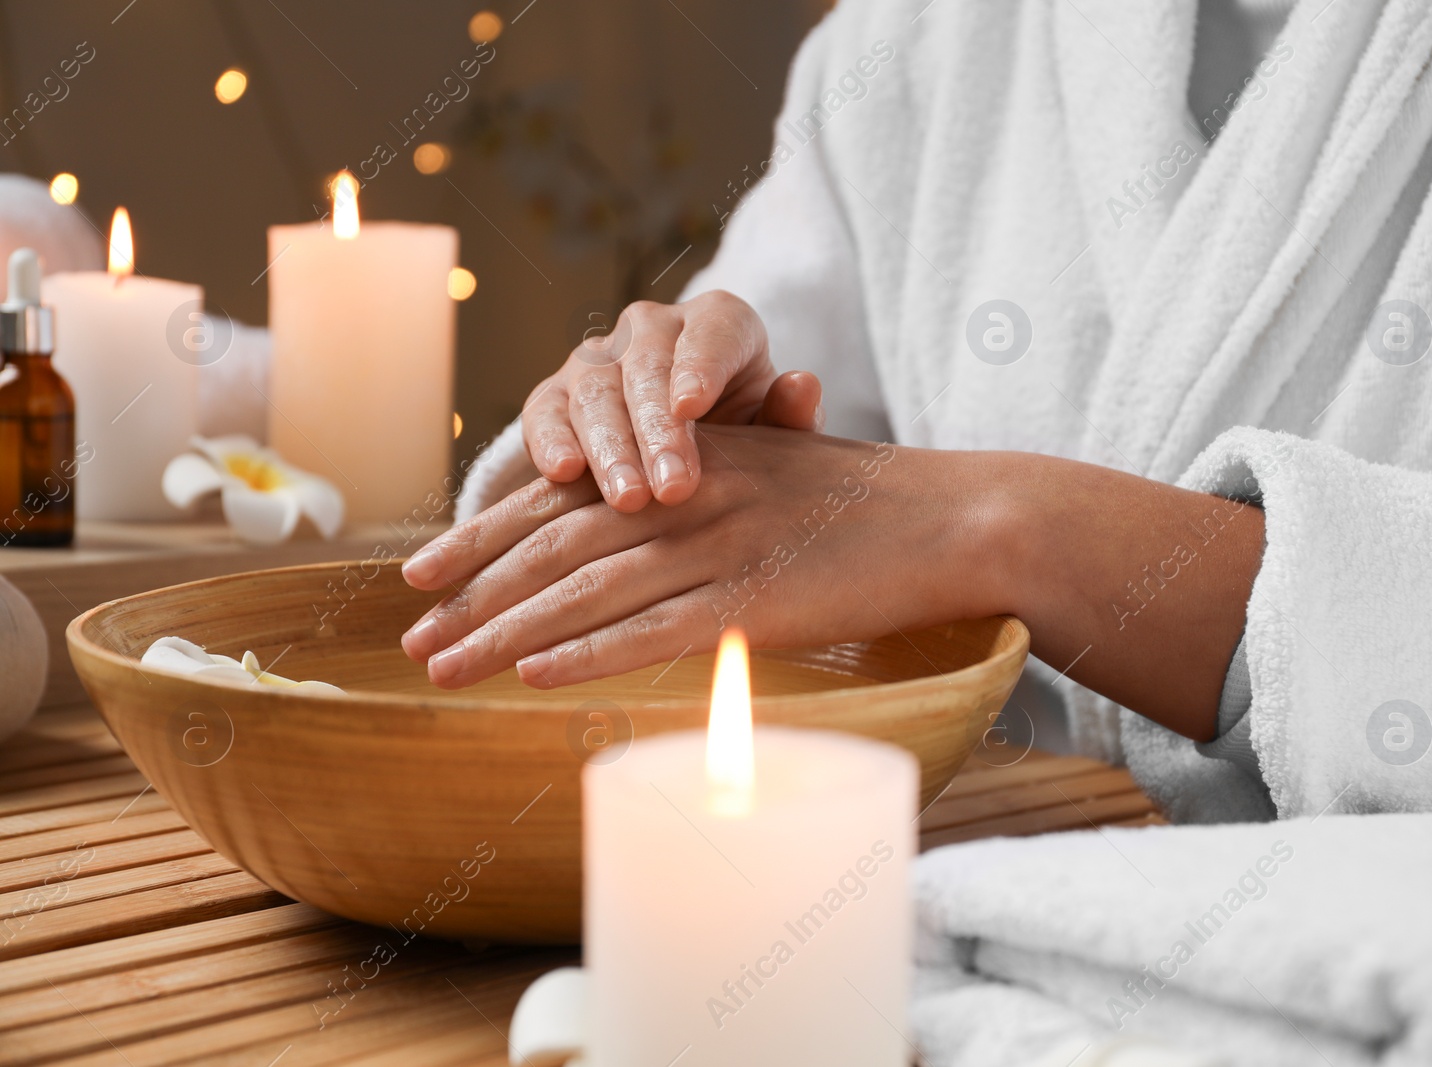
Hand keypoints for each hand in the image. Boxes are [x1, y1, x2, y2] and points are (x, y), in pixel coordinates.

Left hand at [399, 426, 998, 688]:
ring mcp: (722, 546)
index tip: (424, 574)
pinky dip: (590, 653)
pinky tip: (535, 676)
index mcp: (685, 463)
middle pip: (556, 545)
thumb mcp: (770, 477)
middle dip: (473, 591)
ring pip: (589, 590)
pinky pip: (657, 631)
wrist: (956, 516)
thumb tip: (638, 532)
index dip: (483, 536)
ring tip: (443, 668)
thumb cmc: (868, 506)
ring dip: (505, 631)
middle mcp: (689, 495)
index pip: (563, 500)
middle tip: (410, 636)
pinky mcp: (759, 600)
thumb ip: (700, 496)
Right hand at [523, 290, 823, 511]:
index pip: (713, 332)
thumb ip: (790, 416)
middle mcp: (653, 327)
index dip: (700, 366)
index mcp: (719, 323)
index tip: (693, 407)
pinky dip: (551, 440)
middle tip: (673, 488)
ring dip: (611, 448)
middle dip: (658, 430)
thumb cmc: (745, 439)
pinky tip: (563, 472)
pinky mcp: (554, 395)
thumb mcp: (774, 432)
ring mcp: (598, 358)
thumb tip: (803, 387)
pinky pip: (545, 412)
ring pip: (596, 391)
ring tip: (629, 499)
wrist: (688, 456)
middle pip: (649, 368)